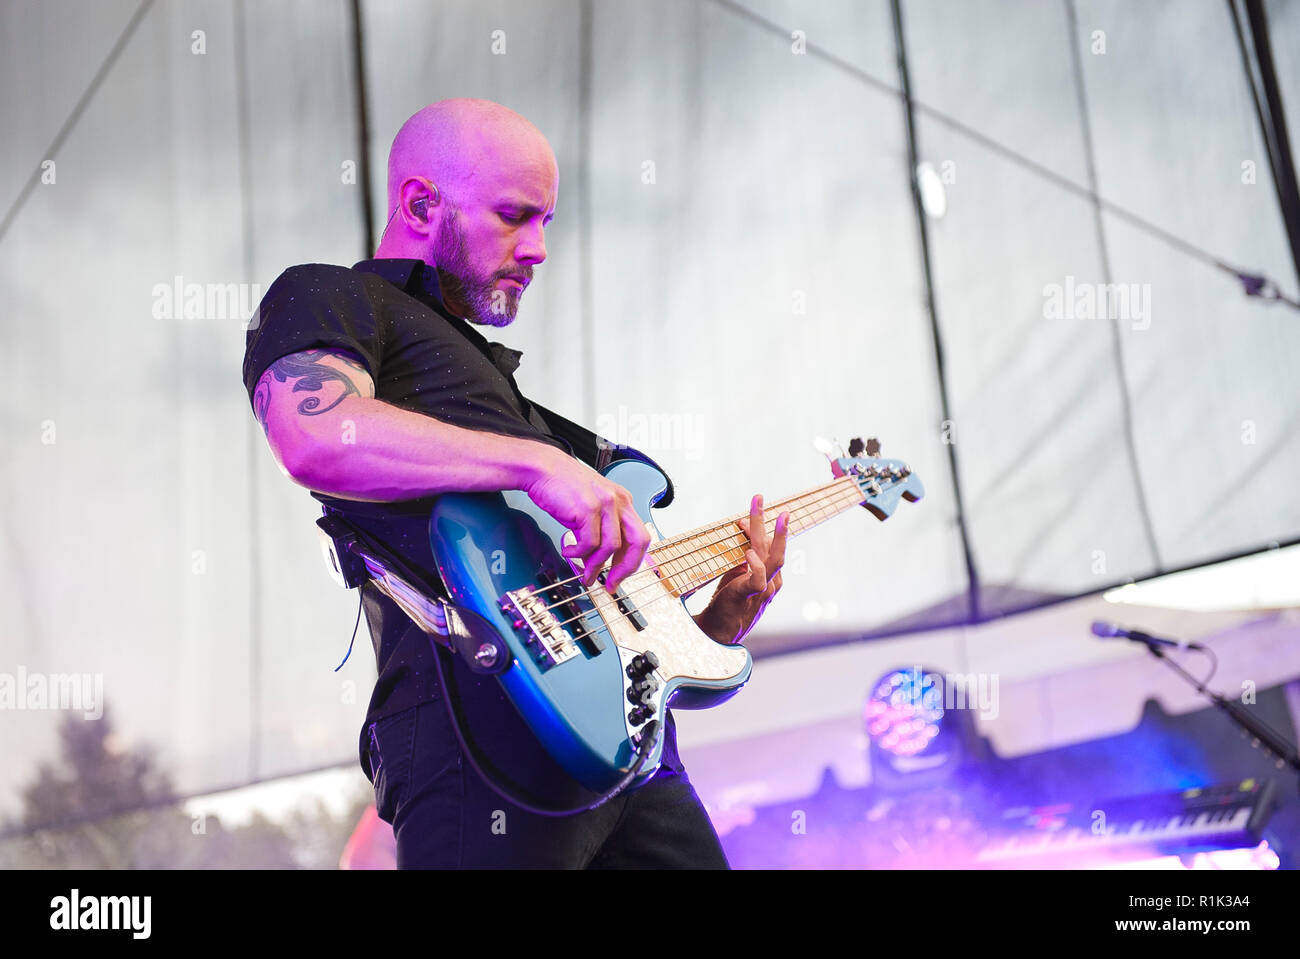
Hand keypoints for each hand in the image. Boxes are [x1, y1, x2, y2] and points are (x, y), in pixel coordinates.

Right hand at [523, 445, 651, 593]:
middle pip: (637, 542)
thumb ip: (598, 534)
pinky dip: (578, 553)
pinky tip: (568, 550)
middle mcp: (618, 501)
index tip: (618, 576)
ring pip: (611, 547)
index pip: (638, 537)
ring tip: (584, 572)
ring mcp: (605, 503)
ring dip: (596, 566)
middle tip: (611, 583)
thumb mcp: (588, 510)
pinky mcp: (588, 508)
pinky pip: (589, 543)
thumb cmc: (562, 487)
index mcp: (622, 501)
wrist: (542, 469)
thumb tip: (597, 562)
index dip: (631, 561)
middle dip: (625, 568)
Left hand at [694, 494, 788, 644]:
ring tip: (763, 514)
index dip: (759, 527)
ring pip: (772, 558)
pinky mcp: (751, 597)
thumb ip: (743, 554)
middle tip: (761, 499)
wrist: (718, 631)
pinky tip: (748, 553)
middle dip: (773, 522)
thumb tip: (743, 526)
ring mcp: (764, 590)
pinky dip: (755, 565)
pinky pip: (759, 579)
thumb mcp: (735, 572)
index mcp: (770, 575)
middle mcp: (772, 581)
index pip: (770, 546)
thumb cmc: (727, 602)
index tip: (745, 515)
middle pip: (776, 548)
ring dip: (769, 534)